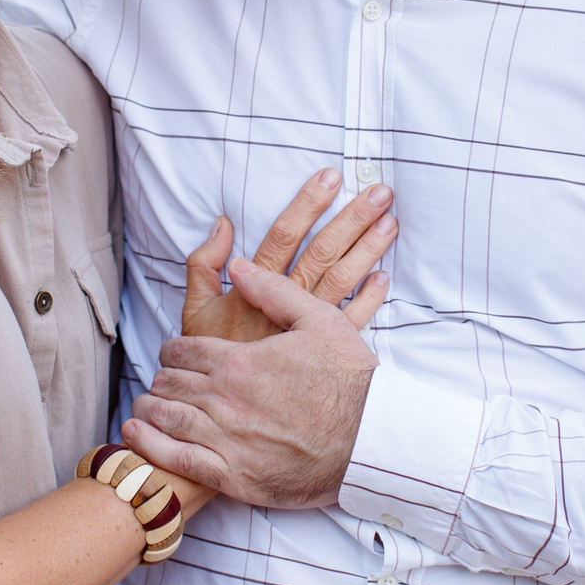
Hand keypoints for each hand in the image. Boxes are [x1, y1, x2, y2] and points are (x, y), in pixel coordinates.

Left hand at [123, 262, 379, 509]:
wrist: (371, 440)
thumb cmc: (350, 380)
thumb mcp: (319, 320)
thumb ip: (273, 290)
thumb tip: (238, 265)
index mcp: (239, 360)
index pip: (183, 351)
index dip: (173, 351)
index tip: (174, 355)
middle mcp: (225, 399)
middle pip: (171, 383)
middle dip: (162, 378)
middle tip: (162, 380)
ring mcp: (226, 439)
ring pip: (168, 418)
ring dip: (150, 408)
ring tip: (145, 406)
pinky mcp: (234, 476)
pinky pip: (179, 460)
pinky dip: (152, 446)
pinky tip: (138, 435)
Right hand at [180, 168, 393, 345]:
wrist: (219, 407)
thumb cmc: (206, 356)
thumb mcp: (193, 310)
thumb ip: (202, 264)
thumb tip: (222, 222)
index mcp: (254, 286)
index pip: (284, 234)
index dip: (308, 204)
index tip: (331, 177)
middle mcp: (283, 304)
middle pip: (322, 252)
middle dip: (352, 220)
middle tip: (380, 192)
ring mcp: (304, 328)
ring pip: (341, 281)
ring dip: (367, 251)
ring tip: (390, 223)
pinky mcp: (319, 351)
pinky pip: (350, 323)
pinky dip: (369, 301)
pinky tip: (384, 278)